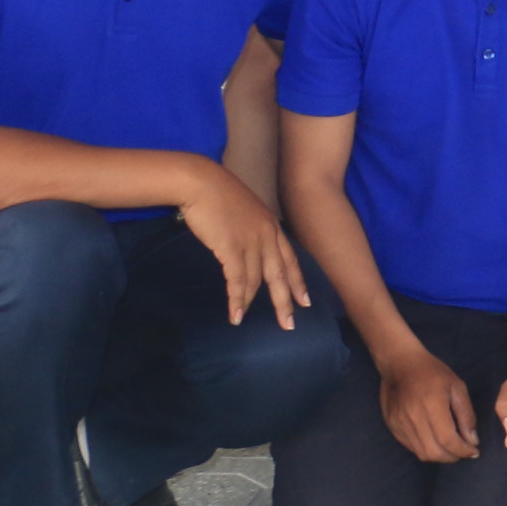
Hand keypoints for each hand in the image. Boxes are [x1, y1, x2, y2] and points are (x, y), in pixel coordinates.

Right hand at [174, 166, 306, 329]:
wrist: (201, 182)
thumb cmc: (217, 194)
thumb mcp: (244, 210)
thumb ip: (251, 229)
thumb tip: (247, 248)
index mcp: (271, 226)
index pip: (290, 259)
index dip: (297, 281)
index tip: (306, 301)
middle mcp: (266, 235)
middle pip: (280, 274)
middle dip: (285, 301)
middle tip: (289, 324)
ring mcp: (251, 242)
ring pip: (255, 280)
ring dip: (248, 302)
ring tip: (243, 319)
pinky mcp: (231, 248)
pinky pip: (237, 281)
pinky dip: (236, 300)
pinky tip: (235, 315)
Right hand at [374, 338, 479, 462]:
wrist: (399, 363)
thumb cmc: (432, 372)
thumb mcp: (457, 387)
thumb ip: (466, 415)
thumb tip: (472, 441)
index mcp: (432, 405)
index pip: (448, 440)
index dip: (463, 450)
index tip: (474, 451)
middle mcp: (413, 418)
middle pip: (434, 452)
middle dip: (452, 457)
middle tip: (463, 452)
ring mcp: (400, 424)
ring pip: (422, 453)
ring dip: (439, 456)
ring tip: (451, 448)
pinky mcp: (392, 426)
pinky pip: (411, 447)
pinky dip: (426, 449)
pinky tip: (434, 441)